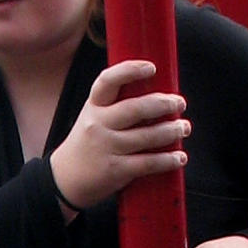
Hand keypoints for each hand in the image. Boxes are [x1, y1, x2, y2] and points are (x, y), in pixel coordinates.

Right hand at [50, 60, 189, 212]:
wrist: (65, 180)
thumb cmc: (86, 145)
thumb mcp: (93, 118)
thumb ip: (117, 107)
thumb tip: (158, 98)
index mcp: (93, 107)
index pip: (108, 81)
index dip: (129, 71)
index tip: (151, 67)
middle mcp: (97, 125)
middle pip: (135, 109)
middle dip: (164, 104)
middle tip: (180, 103)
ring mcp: (106, 147)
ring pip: (147, 136)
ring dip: (171, 131)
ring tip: (183, 128)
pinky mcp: (115, 170)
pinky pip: (148, 162)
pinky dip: (168, 159)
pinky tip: (179, 157)